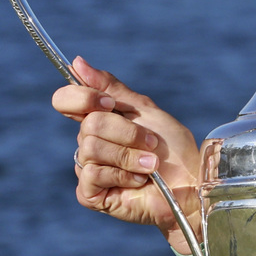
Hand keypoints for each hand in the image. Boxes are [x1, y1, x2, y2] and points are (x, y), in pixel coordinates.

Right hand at [50, 57, 202, 255]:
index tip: (111, 104)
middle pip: (89, 124)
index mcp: (98, 119)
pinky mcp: (90, 194)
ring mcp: (87, 168)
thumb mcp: (143, 109)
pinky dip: (123, 175)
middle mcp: (88, 142)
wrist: (190, 183)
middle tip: (151, 143)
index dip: (83, 97)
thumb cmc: (172, 148)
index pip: (65, 100)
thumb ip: (110, 86)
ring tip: (150, 165)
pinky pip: (93, 174)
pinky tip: (139, 180)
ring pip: (92, 148)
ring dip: (130, 155)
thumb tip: (77, 62)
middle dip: (127, 133)